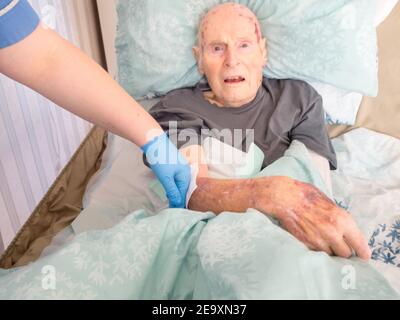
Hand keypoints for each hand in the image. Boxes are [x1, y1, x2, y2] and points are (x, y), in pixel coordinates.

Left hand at [142, 133, 190, 207]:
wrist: (154, 142)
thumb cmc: (161, 160)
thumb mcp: (166, 178)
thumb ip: (172, 191)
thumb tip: (177, 204)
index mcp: (187, 175)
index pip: (184, 194)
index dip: (179, 204)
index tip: (175, 213)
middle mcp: (187, 172)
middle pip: (184, 189)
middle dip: (179, 199)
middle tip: (173, 210)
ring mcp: (182, 168)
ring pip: (180, 184)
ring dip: (175, 193)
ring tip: (170, 202)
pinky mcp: (176, 165)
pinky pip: (177, 179)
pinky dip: (173, 186)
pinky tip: (169, 190)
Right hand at [255, 176, 370, 259]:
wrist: (284, 197)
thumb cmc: (306, 195)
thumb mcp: (329, 202)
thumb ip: (339, 217)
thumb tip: (346, 229)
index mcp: (342, 220)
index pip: (359, 245)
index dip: (363, 252)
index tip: (363, 256)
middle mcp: (333, 233)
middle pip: (346, 254)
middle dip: (345, 252)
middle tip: (342, 248)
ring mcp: (318, 240)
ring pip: (331, 255)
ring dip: (331, 252)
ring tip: (327, 244)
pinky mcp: (306, 244)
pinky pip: (318, 253)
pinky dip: (318, 250)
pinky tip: (315, 241)